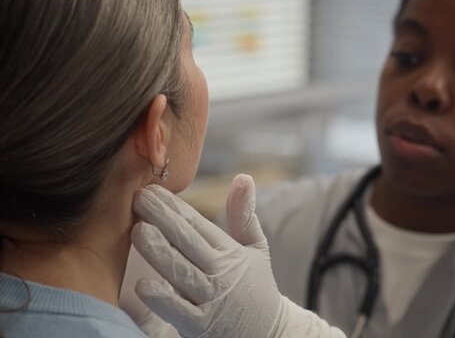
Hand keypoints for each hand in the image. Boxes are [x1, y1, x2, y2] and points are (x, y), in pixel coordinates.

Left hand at [131, 175, 281, 337]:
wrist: (269, 333)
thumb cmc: (256, 287)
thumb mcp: (256, 248)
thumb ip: (245, 214)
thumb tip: (243, 177)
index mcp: (230, 252)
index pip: (198, 225)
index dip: (175, 207)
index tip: (153, 190)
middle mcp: (220, 274)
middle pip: (187, 242)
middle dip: (162, 219)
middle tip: (139, 198)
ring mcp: (210, 300)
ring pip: (180, 272)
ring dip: (159, 251)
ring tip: (139, 230)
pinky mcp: (201, 326)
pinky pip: (179, 311)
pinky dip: (162, 299)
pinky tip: (143, 285)